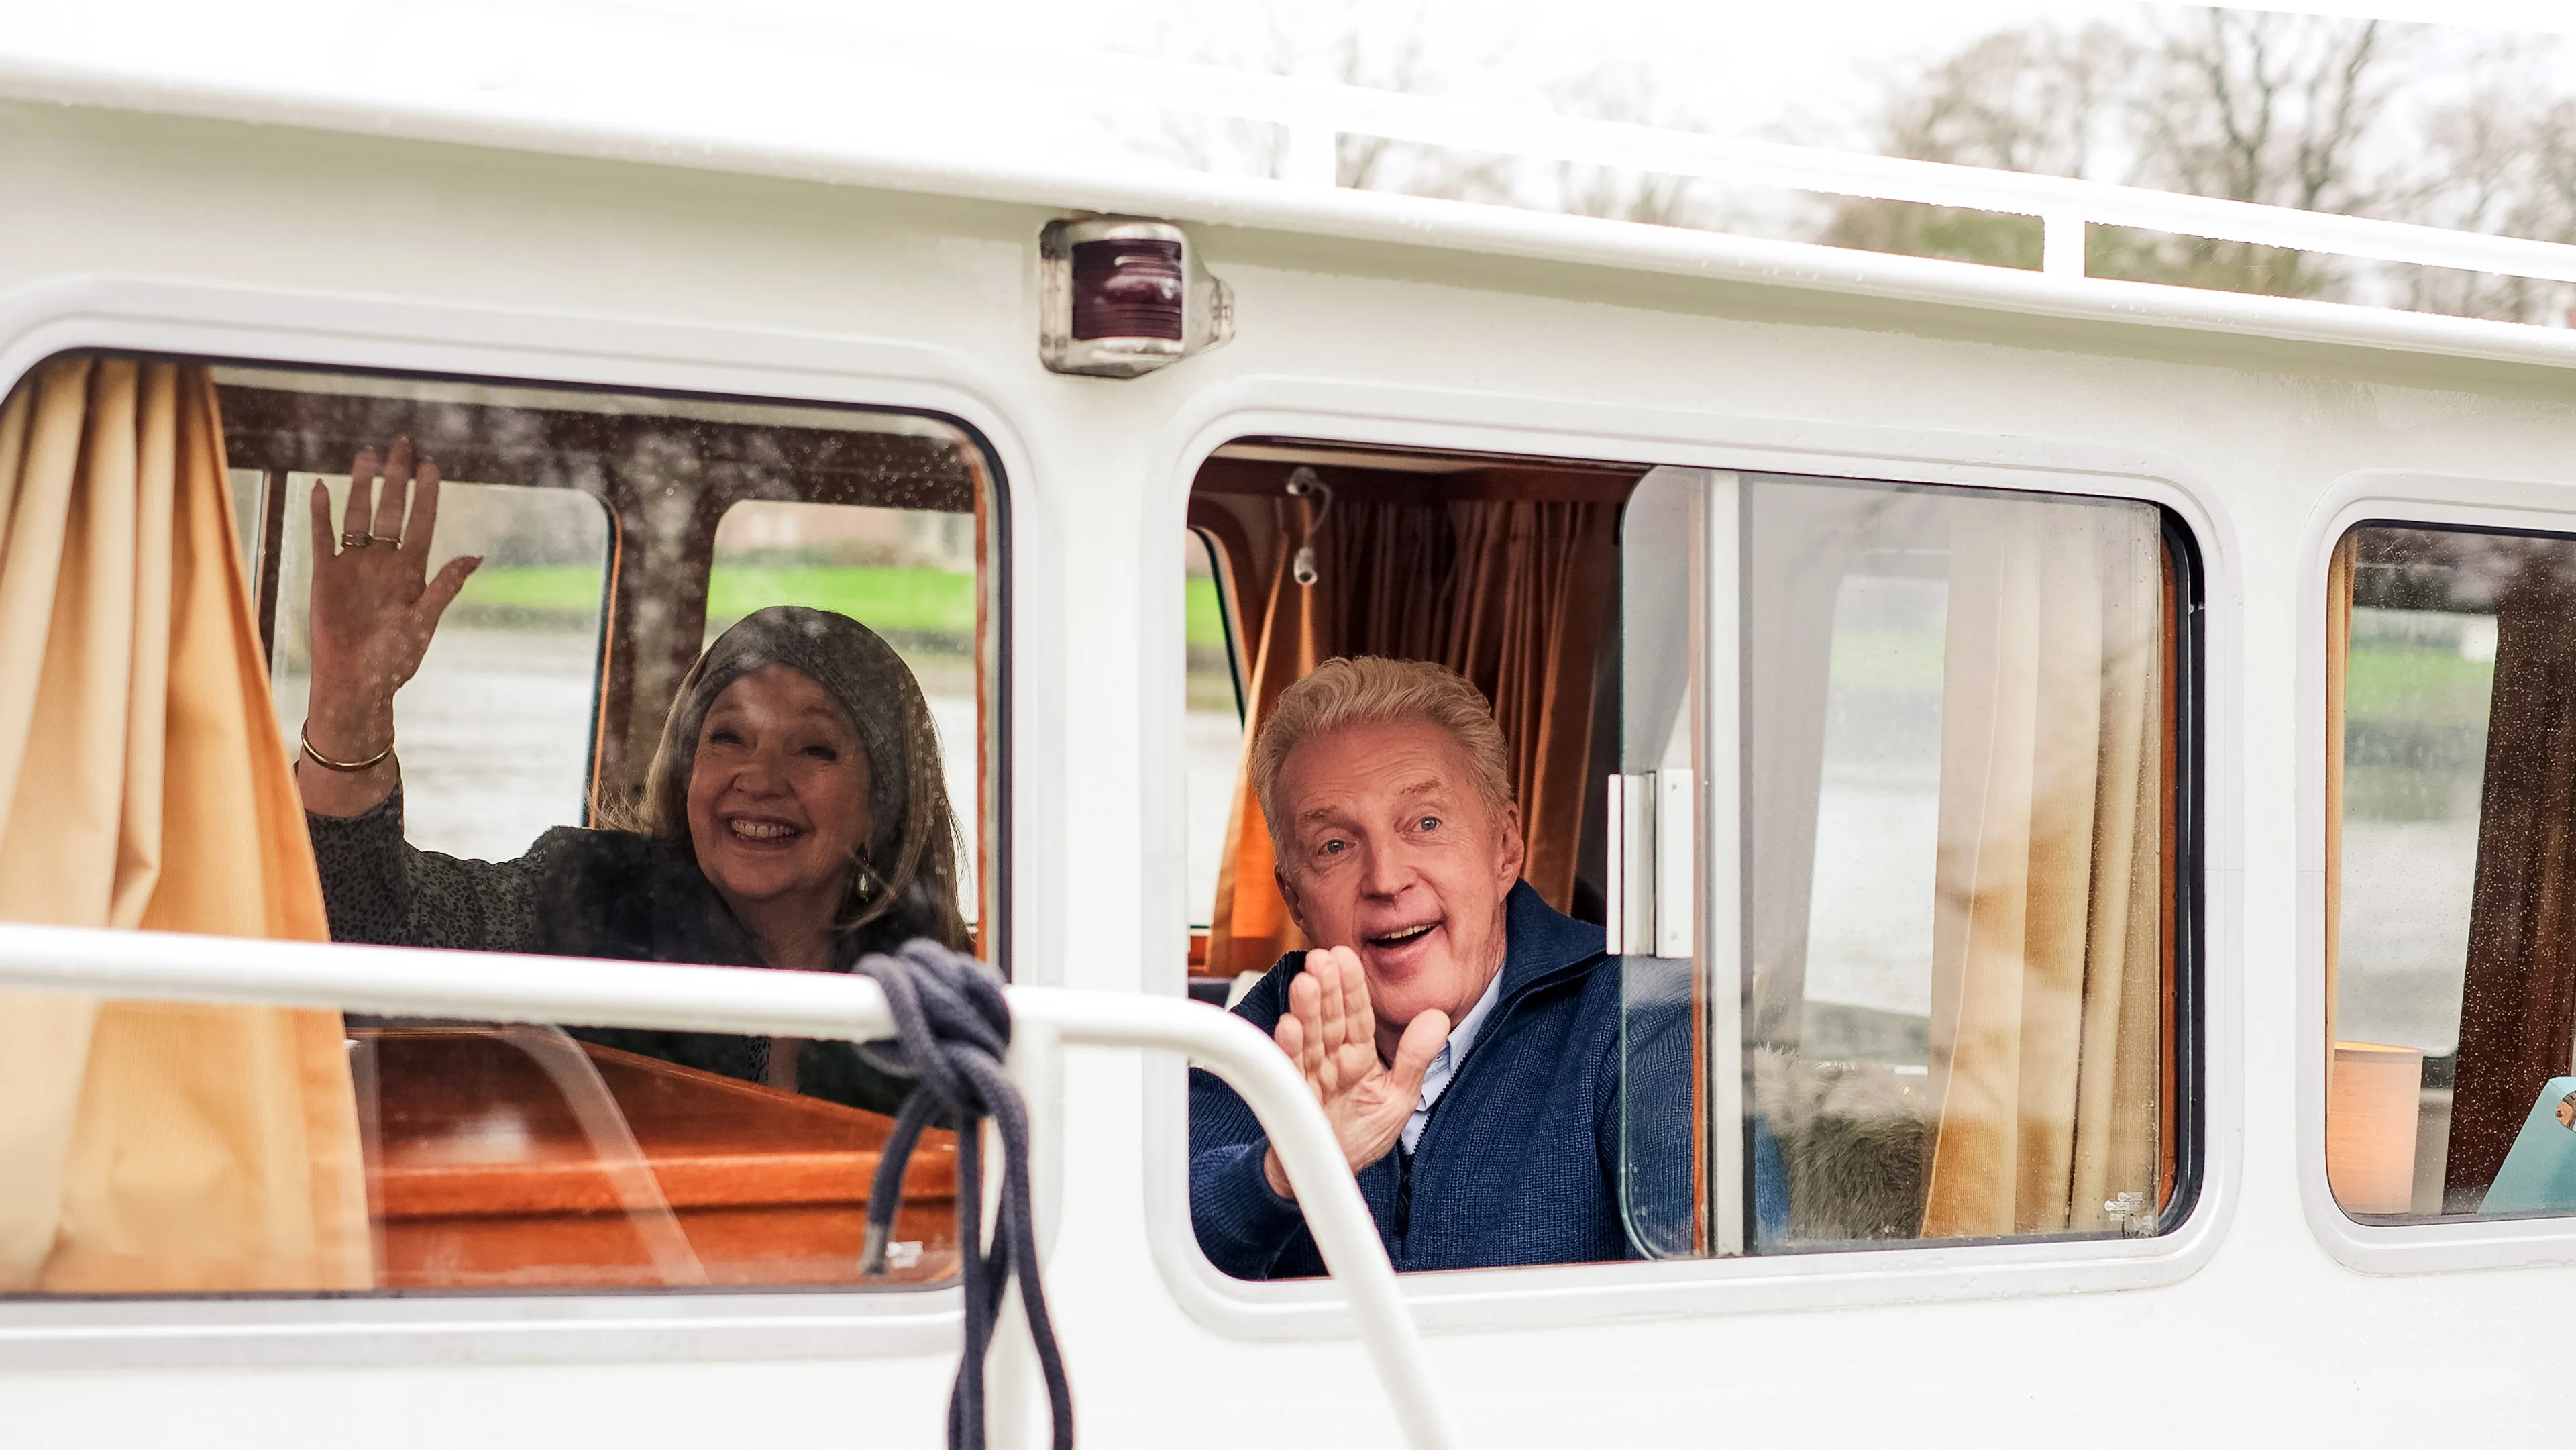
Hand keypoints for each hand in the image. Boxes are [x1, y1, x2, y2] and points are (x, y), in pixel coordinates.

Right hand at [301, 439, 479, 760]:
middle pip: (391, 510)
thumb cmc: (394, 659)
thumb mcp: (424, 621)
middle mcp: (383, 562)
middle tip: (402, 444)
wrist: (355, 683)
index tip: (431, 466)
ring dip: (362, 486)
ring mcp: (354, 566)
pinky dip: (321, 514)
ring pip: (358, 516)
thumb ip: (445, 586)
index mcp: (412, 571)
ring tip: (367, 454)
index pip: (421, 522)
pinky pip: (322, 538)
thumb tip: (476, 555)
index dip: (426, 495)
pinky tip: (321, 488)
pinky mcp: (326, 576)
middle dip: (396, 478)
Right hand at [1260, 946, 1448, 1200]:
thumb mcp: (1398, 1097)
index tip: (1346, 957)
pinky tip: (1287, 1027)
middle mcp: (1332, 1061)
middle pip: (1329, 1020)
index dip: (1352, 988)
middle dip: (1326, 990)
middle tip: (1322, 958)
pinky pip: (1291, 1073)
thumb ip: (1415, 1058)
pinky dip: (1288, 1051)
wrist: (1332, 1174)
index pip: (1357, 1016)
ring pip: (1308, 1039)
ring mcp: (1312, 1077)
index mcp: (1358, 1056)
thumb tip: (1438, 1017)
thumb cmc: (1361, 1135)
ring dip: (1305, 1011)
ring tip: (1305, 983)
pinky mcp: (1296, 1100)